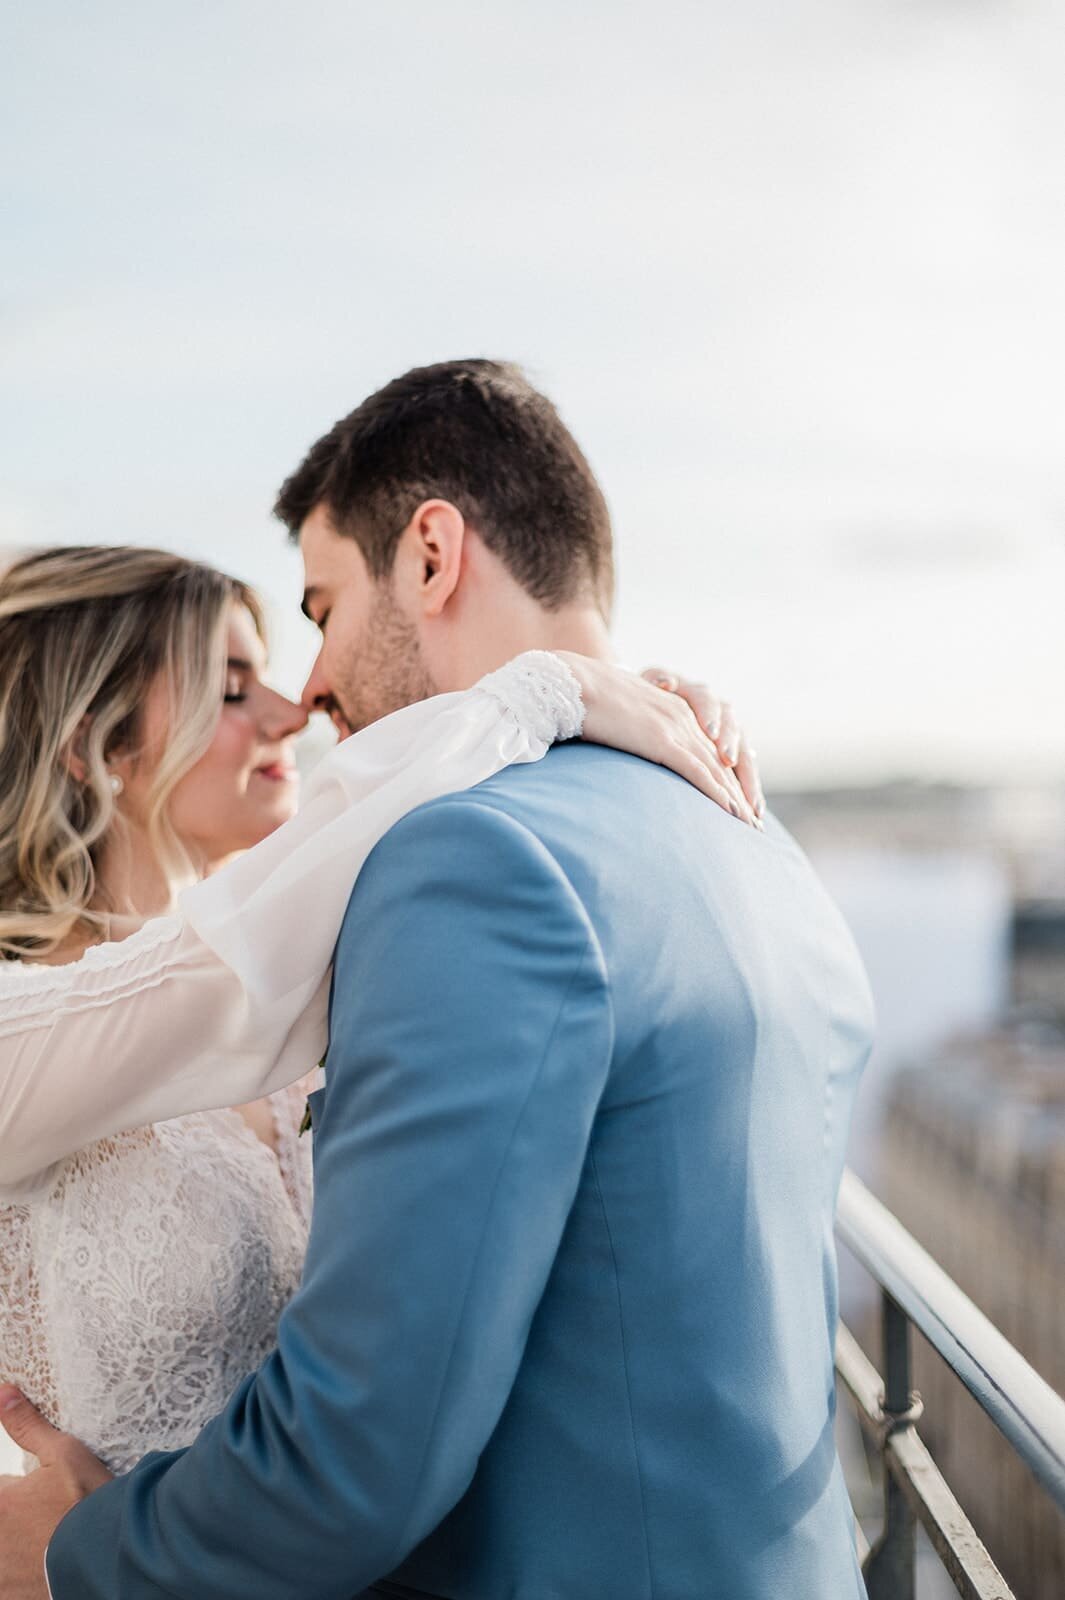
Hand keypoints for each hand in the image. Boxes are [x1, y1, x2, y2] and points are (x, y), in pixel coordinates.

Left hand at [0, 1386, 111, 1599]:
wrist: (113, 1555)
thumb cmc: (89, 1503)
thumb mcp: (64, 1455)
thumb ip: (28, 1426)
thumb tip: (3, 1392)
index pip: (1, 1488)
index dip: (16, 1489)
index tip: (37, 1494)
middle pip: (4, 1516)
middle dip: (19, 1513)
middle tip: (50, 1515)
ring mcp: (0, 1572)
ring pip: (6, 1549)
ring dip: (18, 1543)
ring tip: (51, 1539)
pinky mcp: (10, 1595)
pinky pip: (9, 1582)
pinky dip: (19, 1573)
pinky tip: (45, 1565)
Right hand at [557, 655, 761, 826]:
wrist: (572, 684)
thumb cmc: (584, 702)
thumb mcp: (618, 717)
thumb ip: (632, 731)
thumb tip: (629, 746)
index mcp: (673, 710)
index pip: (708, 749)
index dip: (726, 778)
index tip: (738, 803)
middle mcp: (682, 717)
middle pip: (720, 762)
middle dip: (740, 793)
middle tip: (754, 823)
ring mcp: (675, 728)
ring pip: (715, 769)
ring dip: (735, 800)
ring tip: (748, 826)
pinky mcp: (664, 741)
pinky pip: (697, 771)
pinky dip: (716, 793)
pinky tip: (730, 812)